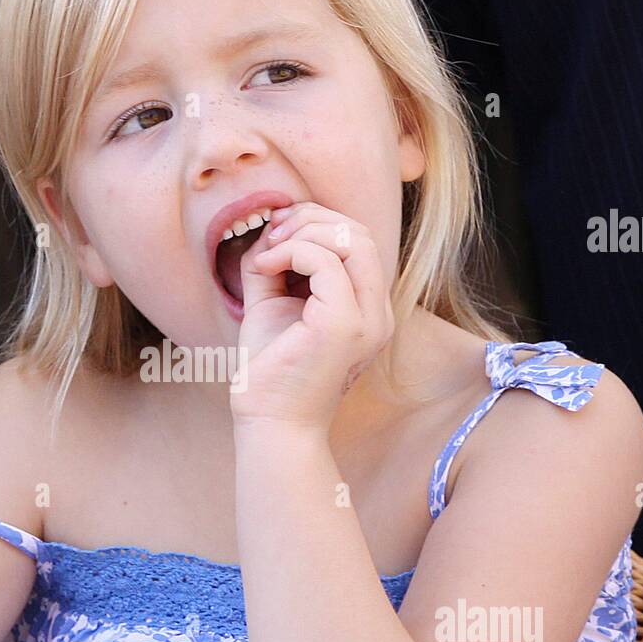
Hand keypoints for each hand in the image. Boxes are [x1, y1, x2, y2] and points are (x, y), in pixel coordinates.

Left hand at [230, 202, 393, 432]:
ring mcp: (367, 320)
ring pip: (352, 240)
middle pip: (360, 234)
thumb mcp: (273, 302)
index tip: (276, 234)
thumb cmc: (271, 369)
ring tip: (268, 252)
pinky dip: (291, 251)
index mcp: (368, 308)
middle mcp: (378, 313)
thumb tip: (270, 228)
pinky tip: (264, 268)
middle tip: (271, 235)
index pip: (358, 242)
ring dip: (303, 233)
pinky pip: (326, 262)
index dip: (317, 223)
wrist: (270, 422)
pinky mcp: (345, 325)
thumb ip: (276, 264)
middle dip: (311, 220)